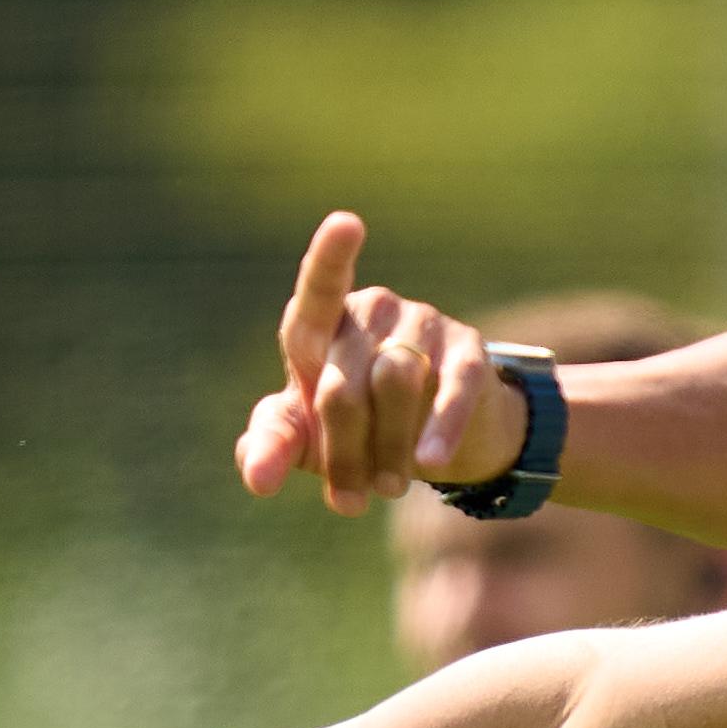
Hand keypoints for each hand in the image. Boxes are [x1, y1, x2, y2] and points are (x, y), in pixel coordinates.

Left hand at [232, 211, 527, 513]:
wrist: (434, 440)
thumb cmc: (351, 427)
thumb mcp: (304, 438)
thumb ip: (271, 445)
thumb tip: (257, 476)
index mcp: (322, 322)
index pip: (320, 286)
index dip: (330, 256)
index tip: (346, 224)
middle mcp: (371, 310)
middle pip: (343, 384)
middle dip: (341, 453)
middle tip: (347, 503)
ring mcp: (423, 323)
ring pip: (396, 384)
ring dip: (388, 450)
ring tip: (388, 489)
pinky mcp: (469, 352)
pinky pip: (452, 389)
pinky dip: (439, 429)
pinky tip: (431, 462)